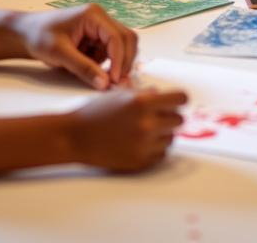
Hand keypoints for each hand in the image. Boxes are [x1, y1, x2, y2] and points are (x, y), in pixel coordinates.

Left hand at [19, 3, 137, 88]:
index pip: (117, 37)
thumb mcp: (60, 54)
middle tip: (115, 82)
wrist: (26, 33)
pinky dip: (104, 62)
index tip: (114, 81)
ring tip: (96, 74)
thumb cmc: (40, 37)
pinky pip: (109, 51)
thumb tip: (105, 84)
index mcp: (93, 15)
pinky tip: (87, 65)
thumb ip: (83, 68)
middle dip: (124, 61)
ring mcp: (99, 26)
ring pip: (121, 46)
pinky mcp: (96, 36)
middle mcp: (100, 18)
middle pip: (126, 38)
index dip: (119, 60)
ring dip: (114, 62)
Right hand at [65, 88, 186, 171]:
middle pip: (179, 120)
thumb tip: (163, 95)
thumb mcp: (121, 94)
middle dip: (170, 116)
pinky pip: (162, 154)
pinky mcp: (140, 162)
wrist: (76, 136)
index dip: (179, 99)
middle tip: (158, 115)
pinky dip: (156, 147)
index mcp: (142, 102)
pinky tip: (141, 141)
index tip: (177, 101)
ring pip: (172, 138)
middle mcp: (146, 123)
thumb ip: (146, 94)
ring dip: (163, 133)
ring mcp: (144, 145)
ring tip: (145, 129)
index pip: (181, 99)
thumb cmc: (96, 112)